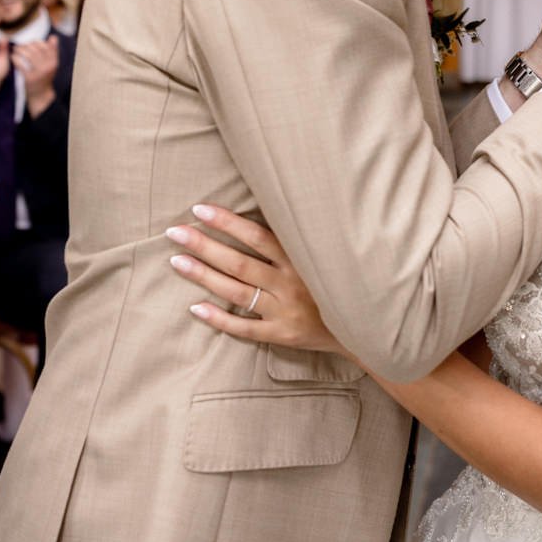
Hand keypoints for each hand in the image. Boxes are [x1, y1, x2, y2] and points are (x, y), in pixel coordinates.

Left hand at [14, 37, 60, 114]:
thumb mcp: (52, 65)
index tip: (29, 44)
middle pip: (35, 49)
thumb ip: (53, 51)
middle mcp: (48, 67)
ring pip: (27, 54)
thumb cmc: (45, 77)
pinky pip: (20, 64)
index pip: (45, 46)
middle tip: (18, 47)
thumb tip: (53, 37)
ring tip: (14, 50)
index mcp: (54, 62)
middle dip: (25, 45)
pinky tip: (12, 58)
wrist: (41, 96)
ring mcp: (39, 73)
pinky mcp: (29, 79)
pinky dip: (14, 59)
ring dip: (18, 50)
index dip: (36, 42)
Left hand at [167, 206, 345, 356]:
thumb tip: (266, 206)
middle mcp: (292, 283)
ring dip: (204, 276)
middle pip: (240, 262)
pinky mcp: (284, 335)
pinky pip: (246, 328)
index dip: (228, 222)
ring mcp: (286, 311)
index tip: (199, 210)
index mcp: (301, 258)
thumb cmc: (337, 280)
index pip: (258, 236)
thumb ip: (296, 237)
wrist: (366, 325)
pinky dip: (220, 319)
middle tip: (175, 232)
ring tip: (176, 262)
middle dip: (204, 246)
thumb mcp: (324, 253)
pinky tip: (195, 308)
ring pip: (237, 291)